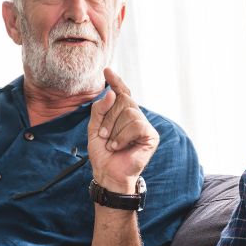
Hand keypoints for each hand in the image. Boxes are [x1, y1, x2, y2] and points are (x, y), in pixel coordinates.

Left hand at [87, 68, 158, 192]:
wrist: (108, 174)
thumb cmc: (102, 153)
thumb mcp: (94, 128)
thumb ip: (100, 109)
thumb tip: (112, 93)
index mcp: (122, 114)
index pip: (121, 93)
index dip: (116, 81)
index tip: (107, 71)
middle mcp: (135, 116)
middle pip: (123, 100)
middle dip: (108, 118)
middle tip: (103, 136)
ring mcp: (144, 125)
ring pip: (129, 112)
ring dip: (114, 130)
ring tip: (112, 144)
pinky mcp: (151, 136)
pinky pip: (136, 125)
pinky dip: (123, 136)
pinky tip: (119, 147)